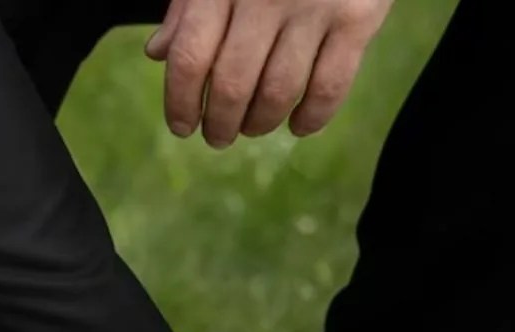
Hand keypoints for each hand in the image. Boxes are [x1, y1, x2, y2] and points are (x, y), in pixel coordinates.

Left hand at [142, 0, 393, 147]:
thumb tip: (158, 53)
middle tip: (218, 136)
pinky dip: (312, 117)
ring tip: (253, 128)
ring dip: (260, 123)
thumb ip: (189, 5)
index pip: (189, 57)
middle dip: (219, 123)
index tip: (181, 126)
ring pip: (278, 92)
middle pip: (231, 84)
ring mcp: (313, 7)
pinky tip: (299, 125)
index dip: (179, 101)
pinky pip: (330, 87)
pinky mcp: (356, 19)